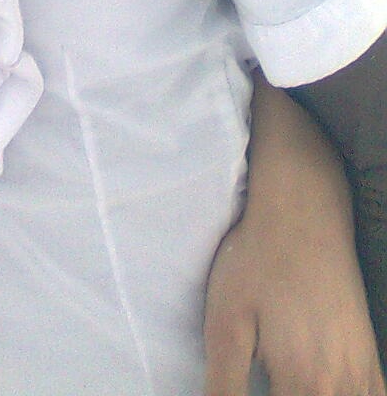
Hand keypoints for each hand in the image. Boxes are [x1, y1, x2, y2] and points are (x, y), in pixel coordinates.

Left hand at [204, 215, 384, 395]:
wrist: (302, 214)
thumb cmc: (257, 263)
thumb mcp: (225, 323)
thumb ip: (225, 385)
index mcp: (304, 383)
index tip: (259, 388)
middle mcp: (341, 386)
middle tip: (266, 383)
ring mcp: (361, 372)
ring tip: (283, 382)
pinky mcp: (369, 356)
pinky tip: (323, 387)